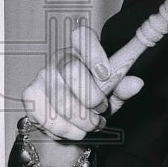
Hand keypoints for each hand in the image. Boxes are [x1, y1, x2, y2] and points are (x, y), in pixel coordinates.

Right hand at [21, 23, 143, 141]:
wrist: (68, 120)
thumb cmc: (93, 100)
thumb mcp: (112, 95)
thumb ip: (123, 89)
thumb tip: (137, 83)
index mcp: (83, 51)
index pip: (82, 36)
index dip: (93, 52)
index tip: (105, 73)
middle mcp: (60, 59)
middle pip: (72, 70)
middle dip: (91, 97)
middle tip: (102, 110)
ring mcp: (42, 76)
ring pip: (61, 99)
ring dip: (82, 120)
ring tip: (92, 125)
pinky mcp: (30, 95)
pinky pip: (47, 116)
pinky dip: (64, 129)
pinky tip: (73, 130)